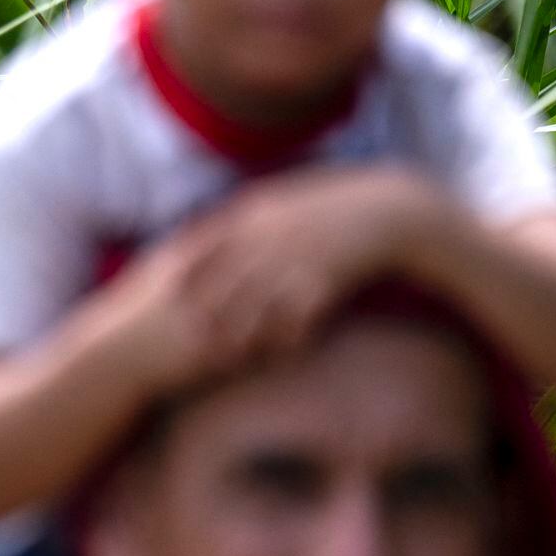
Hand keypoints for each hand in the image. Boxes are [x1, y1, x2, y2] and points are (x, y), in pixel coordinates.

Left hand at [164, 166, 459, 367]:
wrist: (391, 211)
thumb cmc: (336, 206)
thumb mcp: (290, 199)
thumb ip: (254, 212)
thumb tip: (220, 219)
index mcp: (260, 214)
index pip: (211, 243)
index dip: (188, 269)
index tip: (165, 290)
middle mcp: (273, 237)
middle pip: (228, 278)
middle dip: (206, 309)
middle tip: (184, 337)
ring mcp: (298, 259)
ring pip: (259, 302)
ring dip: (242, 331)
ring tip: (225, 357)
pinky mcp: (324, 280)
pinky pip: (298, 314)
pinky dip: (286, 335)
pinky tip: (278, 353)